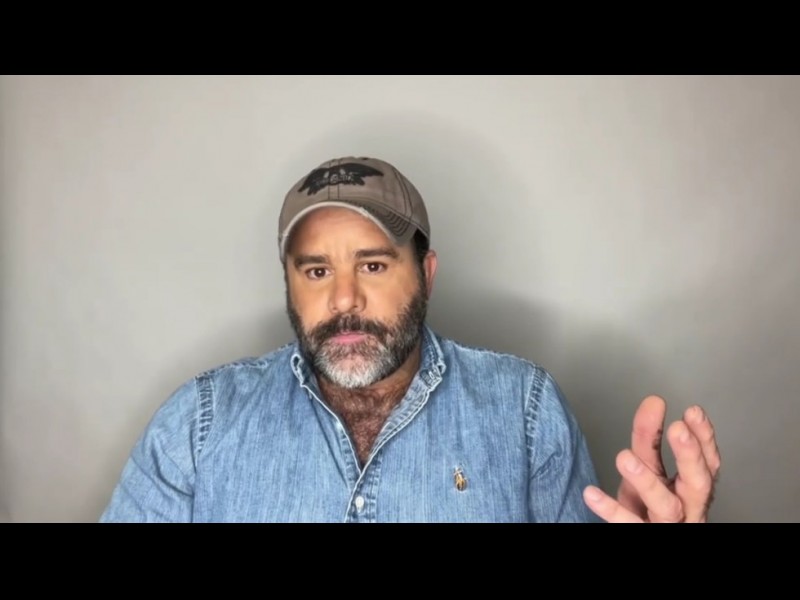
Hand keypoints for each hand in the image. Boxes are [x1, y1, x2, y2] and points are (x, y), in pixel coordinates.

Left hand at [582, 395, 720, 522]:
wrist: (643, 535)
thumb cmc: (649, 505)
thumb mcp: (649, 468)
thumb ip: (650, 438)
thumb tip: (654, 401)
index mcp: (692, 488)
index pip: (707, 462)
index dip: (704, 438)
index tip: (692, 411)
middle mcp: (688, 508)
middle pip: (698, 484)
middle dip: (690, 456)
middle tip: (677, 429)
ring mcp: (668, 525)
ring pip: (666, 506)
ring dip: (647, 480)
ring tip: (624, 457)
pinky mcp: (644, 535)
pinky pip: (629, 525)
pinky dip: (611, 510)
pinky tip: (591, 493)